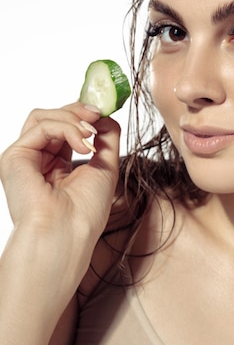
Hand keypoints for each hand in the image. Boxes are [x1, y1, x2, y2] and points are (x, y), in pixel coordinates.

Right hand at [0, 103, 120, 287]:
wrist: (68, 234)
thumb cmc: (85, 212)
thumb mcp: (106, 167)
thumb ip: (107, 138)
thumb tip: (106, 115)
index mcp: (56, 165)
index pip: (65, 128)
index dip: (83, 116)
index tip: (103, 112)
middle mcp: (37, 160)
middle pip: (52, 118)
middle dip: (78, 111)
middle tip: (98, 114)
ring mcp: (24, 158)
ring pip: (43, 117)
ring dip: (73, 119)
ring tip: (90, 135)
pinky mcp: (15, 157)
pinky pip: (41, 126)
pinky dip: (66, 128)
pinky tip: (83, 144)